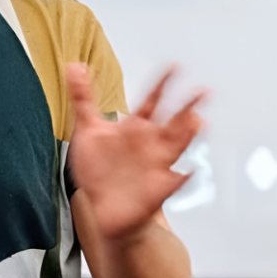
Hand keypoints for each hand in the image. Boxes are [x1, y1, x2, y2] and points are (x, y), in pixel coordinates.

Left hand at [66, 64, 205, 239]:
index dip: (162, 84)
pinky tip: (191, 169)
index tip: (173, 67)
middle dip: (188, 106)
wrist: (102, 210)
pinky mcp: (158, 187)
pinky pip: (176, 180)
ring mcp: (157, 164)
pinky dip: (185, 175)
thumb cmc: (99, 170)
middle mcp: (150, 143)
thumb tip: (74, 67)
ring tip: (199, 122)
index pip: (151, 100)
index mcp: (135, 127)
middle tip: (202, 92)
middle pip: (174, 120)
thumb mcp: (88, 129)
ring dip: (190, 135)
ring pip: (179, 145)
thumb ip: (83, 98)